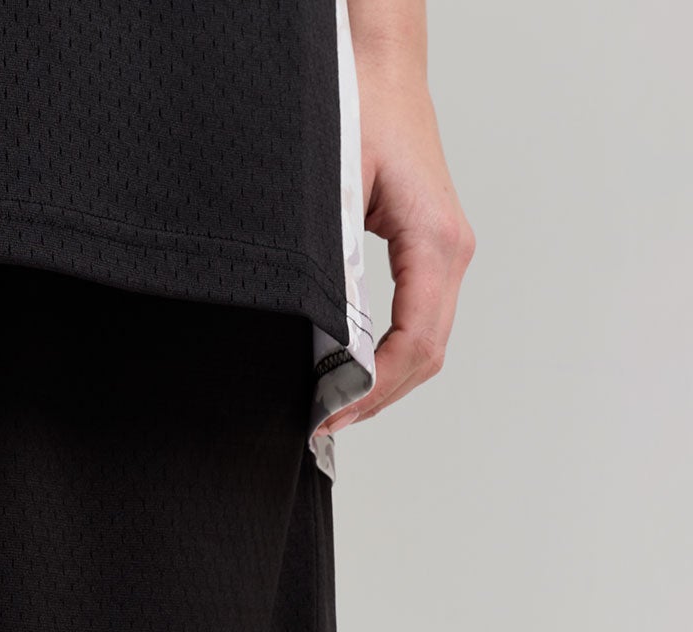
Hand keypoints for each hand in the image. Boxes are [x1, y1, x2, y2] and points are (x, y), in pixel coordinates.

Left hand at [328, 25, 473, 432]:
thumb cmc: (358, 109)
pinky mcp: (431, 250)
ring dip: (383, 383)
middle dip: (376, 398)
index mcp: (435, 240)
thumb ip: (332, 267)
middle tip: (320, 426)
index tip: (328, 415)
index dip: (372, 391)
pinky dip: (388, 357)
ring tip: (331, 409)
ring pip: (426, 345)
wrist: (379, 66)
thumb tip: (321, 340)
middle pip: (426, 357)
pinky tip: (349, 371)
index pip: (415, 343)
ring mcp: (446, 253)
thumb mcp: (333, 193)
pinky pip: (418, 321)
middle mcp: (451, 250)